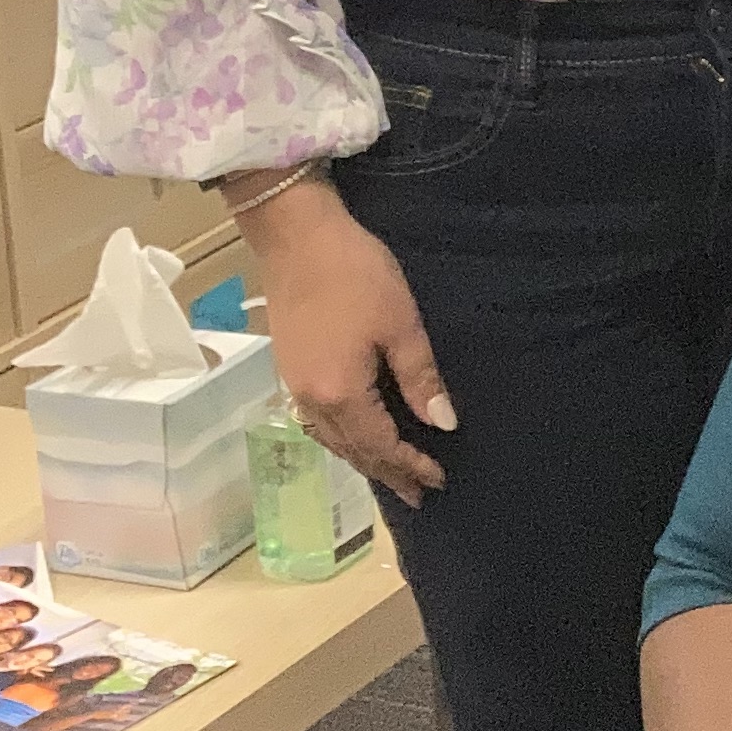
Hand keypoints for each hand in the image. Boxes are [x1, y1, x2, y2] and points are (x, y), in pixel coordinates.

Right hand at [241, 181, 457, 499]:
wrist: (295, 235)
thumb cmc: (355, 274)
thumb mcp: (400, 324)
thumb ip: (419, 378)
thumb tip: (443, 423)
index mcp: (340, 394)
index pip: (381, 446)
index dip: (410, 465)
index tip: (438, 481)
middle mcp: (311, 400)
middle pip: (353, 450)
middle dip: (387, 472)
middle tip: (418, 494)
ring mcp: (294, 385)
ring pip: (331, 439)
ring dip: (362, 459)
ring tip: (390, 473)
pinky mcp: (288, 368)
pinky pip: (317, 422)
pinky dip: (342, 438)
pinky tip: (354, 435)